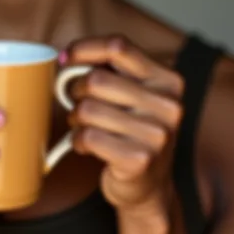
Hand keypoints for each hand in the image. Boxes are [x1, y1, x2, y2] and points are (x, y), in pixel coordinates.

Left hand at [63, 36, 184, 219]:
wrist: (148, 187)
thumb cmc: (131, 131)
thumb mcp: (131, 94)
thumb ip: (109, 70)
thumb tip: (65, 58)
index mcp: (167, 80)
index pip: (118, 47)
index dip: (84, 48)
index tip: (65, 58)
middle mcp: (168, 105)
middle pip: (96, 80)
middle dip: (76, 91)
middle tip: (78, 104)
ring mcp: (157, 134)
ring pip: (87, 109)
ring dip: (76, 118)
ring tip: (84, 126)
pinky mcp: (140, 160)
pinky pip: (87, 137)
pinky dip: (78, 140)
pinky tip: (87, 146)